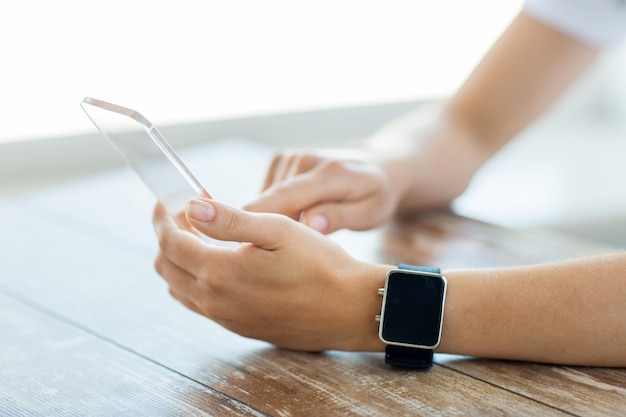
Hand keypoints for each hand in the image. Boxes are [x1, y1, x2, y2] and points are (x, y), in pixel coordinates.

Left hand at [153, 198, 388, 351]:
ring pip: (179, 287)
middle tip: (185, 214)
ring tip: (201, 235)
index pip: (170, 242)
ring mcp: (226, 318)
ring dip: (179, 258)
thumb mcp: (278, 230)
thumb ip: (230, 220)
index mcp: (220, 273)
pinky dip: (194, 279)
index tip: (168, 199)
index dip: (163, 217)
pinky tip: (219, 263)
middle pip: (167, 266)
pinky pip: (199, 304)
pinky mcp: (239, 327)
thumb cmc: (320, 265)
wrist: (349, 310)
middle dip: (168, 235)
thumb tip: (192, 208)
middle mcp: (215, 301)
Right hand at [244, 149, 399, 233]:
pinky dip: (273, 210)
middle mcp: (306, 159)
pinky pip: (266, 193)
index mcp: (332, 173)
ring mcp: (291, 156)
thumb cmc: (376, 197)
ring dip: (272, 222)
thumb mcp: (370, 213)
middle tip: (273, 258)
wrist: (378, 166)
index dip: (260, 216)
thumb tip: (310, 225)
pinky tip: (294, 219)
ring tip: (294, 238)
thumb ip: (339, 217)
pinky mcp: (281, 159)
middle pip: (271, 201)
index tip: (239, 238)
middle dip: (267, 229)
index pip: (287, 195)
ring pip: (265, 199)